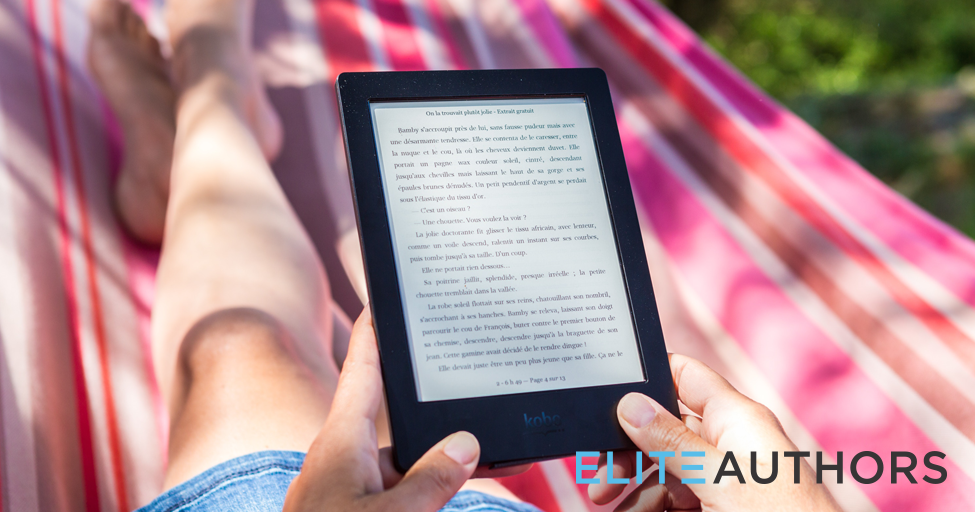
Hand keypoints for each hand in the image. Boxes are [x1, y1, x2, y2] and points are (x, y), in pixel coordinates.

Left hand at [283, 308, 490, 511]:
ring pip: (403, 459)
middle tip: (466, 376)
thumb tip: (466, 444)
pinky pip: (401, 488)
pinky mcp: (358, 508)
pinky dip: (430, 484)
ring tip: (491, 455)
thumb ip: (430, 480)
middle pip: (394, 416)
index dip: (373, 329)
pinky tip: (460, 484)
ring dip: (439, 456)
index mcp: (341, 442)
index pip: (361, 368)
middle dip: (431, 400)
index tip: (384, 296)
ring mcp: (350, 487)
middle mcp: (344, 458)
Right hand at [588, 354, 841, 511]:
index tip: (606, 395)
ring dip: (635, 488)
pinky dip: (654, 506)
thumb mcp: (717, 479)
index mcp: (736, 417)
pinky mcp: (725, 505)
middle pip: (664, 429)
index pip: (684, 375)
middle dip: (629, 452)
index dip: (646, 378)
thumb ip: (672, 440)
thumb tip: (632, 403)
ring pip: (666, 469)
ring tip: (613, 508)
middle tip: (600, 481)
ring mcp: (728, 477)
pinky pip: (678, 498)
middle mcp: (730, 441)